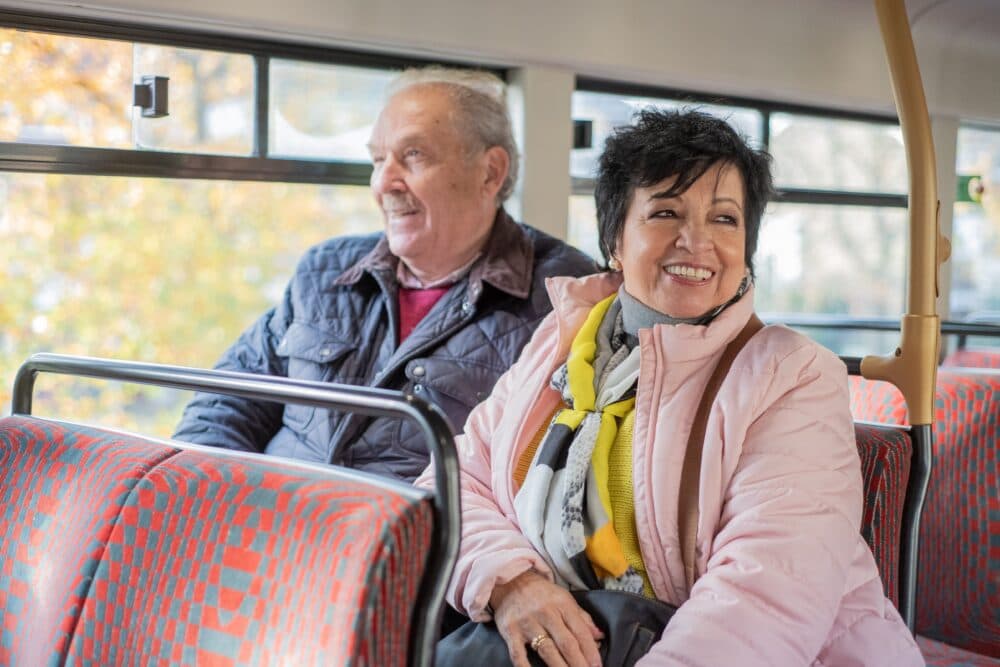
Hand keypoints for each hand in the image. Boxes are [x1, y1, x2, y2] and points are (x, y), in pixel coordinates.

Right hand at [489, 570, 603, 666]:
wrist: (509, 580)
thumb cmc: (541, 593)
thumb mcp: (564, 598)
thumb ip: (582, 618)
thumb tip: (600, 635)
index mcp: (562, 604)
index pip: (580, 631)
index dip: (590, 651)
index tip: (597, 666)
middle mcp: (546, 613)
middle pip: (566, 643)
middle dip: (578, 663)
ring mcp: (527, 622)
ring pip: (546, 650)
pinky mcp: (510, 630)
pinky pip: (517, 653)